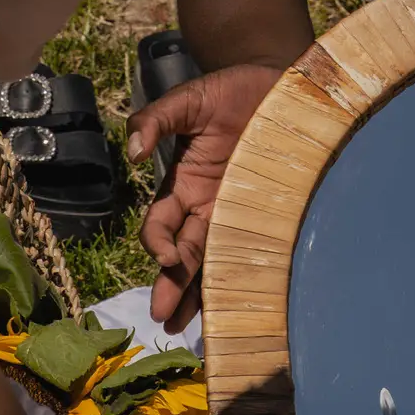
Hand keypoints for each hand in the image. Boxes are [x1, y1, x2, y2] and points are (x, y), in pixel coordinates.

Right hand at [129, 64, 283, 328]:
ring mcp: (238, 216)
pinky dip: (246, 279)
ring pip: (214, 264)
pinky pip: (254, 251)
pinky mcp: (271, 216)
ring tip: (190, 329)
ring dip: (200, 296)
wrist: (282, 84)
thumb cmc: (230, 90)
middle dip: (172, 287)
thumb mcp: (188, 100)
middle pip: (184, 256)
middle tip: (165, 320)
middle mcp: (207, 209)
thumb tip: (133, 151)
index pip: (159, 226)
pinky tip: (243, 307)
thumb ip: (156, 120)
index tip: (168, 258)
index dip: (158, 244)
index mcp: (183, 186)